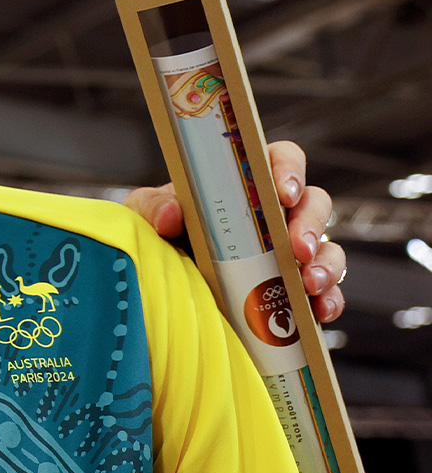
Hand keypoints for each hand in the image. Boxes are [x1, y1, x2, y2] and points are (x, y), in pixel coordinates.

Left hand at [125, 140, 346, 321]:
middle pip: (315, 203)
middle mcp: (276, 215)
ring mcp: (291, 254)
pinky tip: (319, 312)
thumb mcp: (143, 214)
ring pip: (329, 249)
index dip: (289, 169)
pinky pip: (327, 293)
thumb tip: (171, 215)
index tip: (283, 193)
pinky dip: (329, 301)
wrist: (159, 283)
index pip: (280, 160)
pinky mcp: (296, 291)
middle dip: (311, 224)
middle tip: (297, 248)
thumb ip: (152, 206)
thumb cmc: (156, 235)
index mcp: (245, 186)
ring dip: (327, 265)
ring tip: (308, 284)